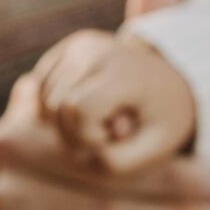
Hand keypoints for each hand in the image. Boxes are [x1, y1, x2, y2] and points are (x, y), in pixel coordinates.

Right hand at [35, 29, 199, 173]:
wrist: (170, 80)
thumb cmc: (163, 118)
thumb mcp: (157, 147)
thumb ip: (123, 163)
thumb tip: (86, 158)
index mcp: (122, 73)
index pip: (78, 109)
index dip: (88, 136)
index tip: (114, 139)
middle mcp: (95, 51)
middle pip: (54, 107)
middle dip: (73, 134)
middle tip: (105, 135)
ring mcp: (78, 46)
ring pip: (42, 99)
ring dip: (62, 123)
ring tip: (97, 122)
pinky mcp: (67, 48)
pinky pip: (39, 87)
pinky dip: (52, 108)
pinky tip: (81, 110)